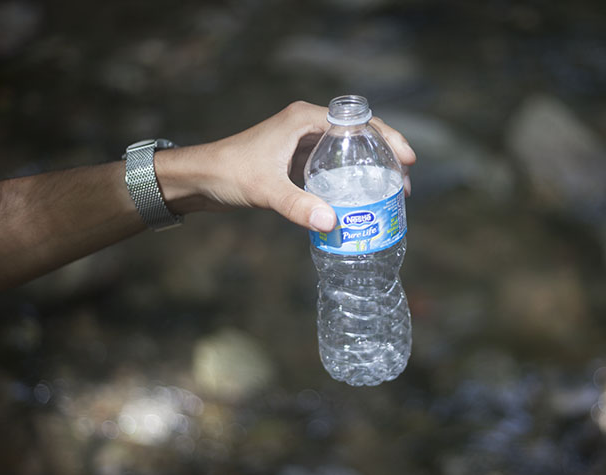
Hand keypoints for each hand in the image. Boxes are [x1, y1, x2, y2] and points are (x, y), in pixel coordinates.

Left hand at [159, 101, 416, 231]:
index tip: (408, 160)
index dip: (388, 137)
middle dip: (384, 155)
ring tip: (389, 191)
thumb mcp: (265, 189)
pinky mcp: (294, 158)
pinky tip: (357, 198)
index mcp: (304, 119)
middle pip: (358, 134)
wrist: (198, 178)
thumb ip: (298, 205)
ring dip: (368, 167)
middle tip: (404, 183)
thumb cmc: (228, 173)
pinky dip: (348, 177)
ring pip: (345, 150)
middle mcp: (306, 124)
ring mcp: (300, 141)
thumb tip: (332, 223)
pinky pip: (330, 164)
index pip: (358, 121)